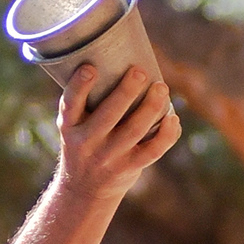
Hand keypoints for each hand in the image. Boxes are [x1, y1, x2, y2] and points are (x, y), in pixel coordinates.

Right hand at [56, 59, 180, 202]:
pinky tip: (173, 117)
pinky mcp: (129, 168)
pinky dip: (166, 134)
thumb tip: (120, 54)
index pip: (71, 105)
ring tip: (161, 88)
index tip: (90, 68)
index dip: (79, 86)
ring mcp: (109, 157)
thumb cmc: (84, 143)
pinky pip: (152, 151)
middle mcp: (87, 143)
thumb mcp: (75, 125)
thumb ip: (89, 100)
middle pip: (108, 116)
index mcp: (70, 127)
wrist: (84, 190)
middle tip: (140, 71)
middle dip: (126, 91)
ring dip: (151, 107)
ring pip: (134, 130)